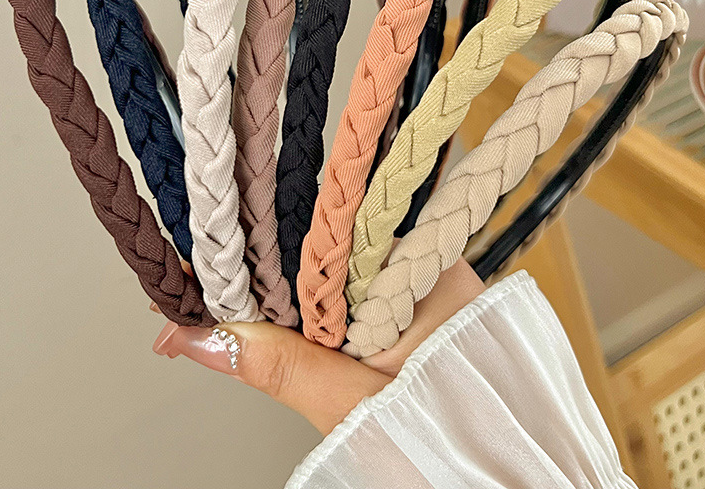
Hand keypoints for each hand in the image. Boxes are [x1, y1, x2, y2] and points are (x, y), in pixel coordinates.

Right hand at [153, 259, 483, 434]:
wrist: (505, 470)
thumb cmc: (446, 436)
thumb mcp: (351, 401)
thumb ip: (278, 364)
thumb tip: (198, 335)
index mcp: (416, 265)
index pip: (321, 238)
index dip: (258, 251)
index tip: (207, 268)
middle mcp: (423, 259)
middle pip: (324, 250)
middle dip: (263, 271)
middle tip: (205, 290)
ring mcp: (422, 278)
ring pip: (335, 270)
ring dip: (286, 290)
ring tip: (230, 300)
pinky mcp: (416, 300)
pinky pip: (352, 288)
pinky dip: (316, 304)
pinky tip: (280, 315)